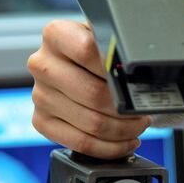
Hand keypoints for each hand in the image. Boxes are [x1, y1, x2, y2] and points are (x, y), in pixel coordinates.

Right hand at [28, 20, 151, 158]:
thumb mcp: (106, 34)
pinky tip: (126, 142)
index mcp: (55, 34)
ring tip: (139, 124)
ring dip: (125, 130)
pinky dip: (111, 148)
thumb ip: (117, 42)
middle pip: (94, 94)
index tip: (135, 80)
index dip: (116, 70)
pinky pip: (81, 144)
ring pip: (91, 123)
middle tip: (143, 109)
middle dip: (126, 108)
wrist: (77, 65)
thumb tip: (140, 61)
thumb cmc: (97, 50)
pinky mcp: (42, 122)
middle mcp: (42, 64)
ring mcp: (40, 95)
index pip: (88, 52)